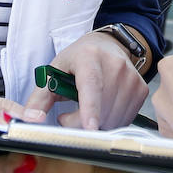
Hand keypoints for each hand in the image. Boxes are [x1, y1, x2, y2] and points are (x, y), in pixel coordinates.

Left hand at [23, 30, 148, 130]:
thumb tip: (32, 120)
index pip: (91, 85)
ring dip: (96, 125)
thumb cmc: (77, 61)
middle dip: (80, 123)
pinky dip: (110, 122)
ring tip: (85, 111)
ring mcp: (131, 77)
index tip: (90, 127)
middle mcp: (114, 65)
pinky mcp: (140, 89)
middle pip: (101, 109)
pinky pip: (124, 119)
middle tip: (68, 116)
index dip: (90, 108)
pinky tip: (102, 109)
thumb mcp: (54, 72)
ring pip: (113, 119)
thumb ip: (39, 99)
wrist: (107, 46)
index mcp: (89, 57)